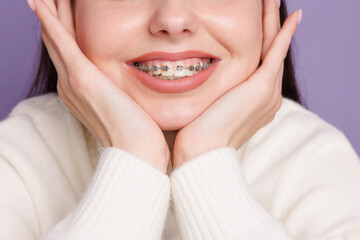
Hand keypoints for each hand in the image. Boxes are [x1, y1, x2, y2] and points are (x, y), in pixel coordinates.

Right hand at [28, 0, 169, 172]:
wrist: (137, 154)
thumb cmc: (137, 135)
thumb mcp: (127, 107)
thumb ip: (122, 92)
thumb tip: (134, 87)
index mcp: (81, 91)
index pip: (69, 52)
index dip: (64, 30)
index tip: (65, 11)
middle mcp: (70, 86)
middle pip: (57, 42)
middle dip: (55, 16)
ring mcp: (72, 82)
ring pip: (56, 37)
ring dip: (52, 13)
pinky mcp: (82, 78)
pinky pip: (61, 41)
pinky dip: (50, 21)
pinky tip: (41, 3)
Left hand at [172, 0, 301, 167]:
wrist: (201, 155)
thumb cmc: (197, 137)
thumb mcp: (206, 110)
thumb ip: (210, 96)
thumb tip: (191, 85)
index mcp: (254, 103)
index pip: (259, 65)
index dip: (259, 45)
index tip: (254, 28)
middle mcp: (266, 97)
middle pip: (269, 54)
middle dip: (269, 29)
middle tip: (269, 6)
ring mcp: (267, 92)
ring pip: (272, 49)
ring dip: (274, 24)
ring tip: (272, 2)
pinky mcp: (261, 87)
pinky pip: (276, 52)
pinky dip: (284, 33)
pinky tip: (291, 16)